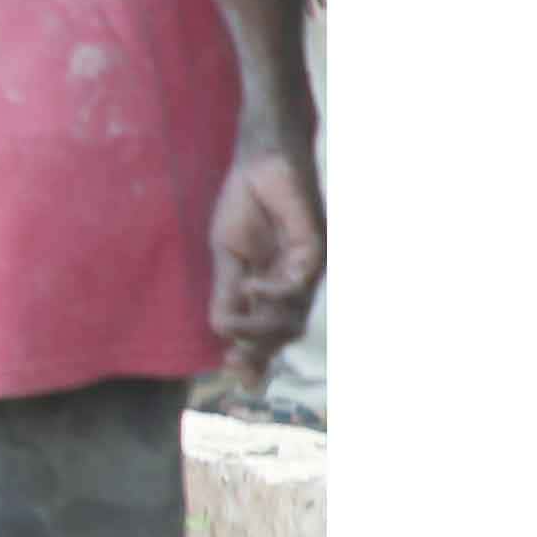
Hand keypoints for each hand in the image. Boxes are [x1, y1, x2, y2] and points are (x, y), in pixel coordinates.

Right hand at [209, 139, 323, 377]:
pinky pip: (299, 283)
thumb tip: (221, 330)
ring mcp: (305, 268)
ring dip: (262, 325)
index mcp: (271, 287)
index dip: (254, 356)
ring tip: (235, 319)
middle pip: (282, 332)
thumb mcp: (227, 256)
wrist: (260, 164)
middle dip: (258, 351)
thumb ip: (227, 292)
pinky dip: (273, 292)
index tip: (232, 373)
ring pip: (292, 315)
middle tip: (232, 360)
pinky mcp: (314, 248)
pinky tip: (251, 286)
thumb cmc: (245, 206)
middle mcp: (293, 284)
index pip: (267, 331)